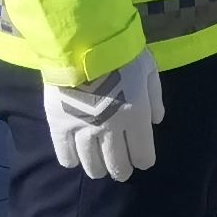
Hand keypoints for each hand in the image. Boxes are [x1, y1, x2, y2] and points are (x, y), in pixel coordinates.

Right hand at [42, 53, 162, 181]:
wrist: (83, 44)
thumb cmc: (122, 54)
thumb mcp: (149, 71)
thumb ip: (155, 98)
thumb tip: (157, 121)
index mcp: (136, 117)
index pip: (143, 154)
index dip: (143, 160)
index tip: (142, 160)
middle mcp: (111, 129)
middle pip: (117, 163)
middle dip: (122, 170)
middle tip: (121, 172)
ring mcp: (84, 128)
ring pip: (91, 162)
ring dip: (98, 170)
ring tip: (99, 172)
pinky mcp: (60, 124)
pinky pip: (64, 151)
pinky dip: (70, 160)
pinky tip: (74, 163)